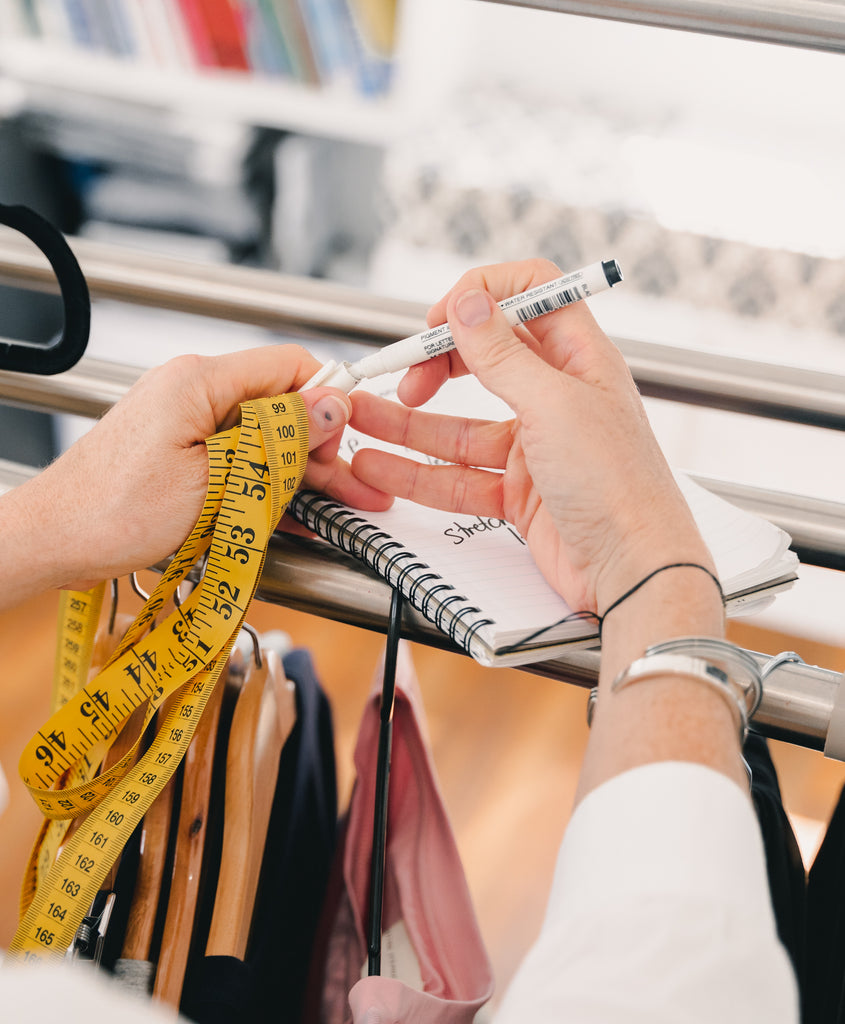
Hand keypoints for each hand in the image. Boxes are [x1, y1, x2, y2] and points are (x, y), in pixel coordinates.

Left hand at [0, 344, 388, 604]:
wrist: (56, 541)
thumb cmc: (114, 511)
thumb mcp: (217, 477)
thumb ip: (280, 440)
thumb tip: (331, 407)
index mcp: (199, 380)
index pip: (288, 364)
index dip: (327, 398)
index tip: (350, 437)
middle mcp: (193, 391)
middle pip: (279, 406)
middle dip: (320, 448)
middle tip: (352, 488)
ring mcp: (186, 421)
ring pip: (263, 437)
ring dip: (297, 473)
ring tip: (334, 508)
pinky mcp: (182, 451)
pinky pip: (239, 458)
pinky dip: (265, 484)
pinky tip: (294, 514)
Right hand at [349, 259, 711, 614]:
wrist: (635, 572)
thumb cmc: (620, 487)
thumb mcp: (554, 406)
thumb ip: (503, 355)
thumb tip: (469, 302)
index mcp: (579, 359)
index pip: (530, 294)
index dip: (482, 294)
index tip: (441, 316)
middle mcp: (557, 398)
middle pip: (485, 359)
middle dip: (437, 361)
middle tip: (404, 373)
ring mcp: (536, 447)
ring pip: (460, 425)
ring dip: (409, 422)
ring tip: (362, 417)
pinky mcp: (519, 493)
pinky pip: (458, 476)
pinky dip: (418, 472)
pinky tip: (381, 466)